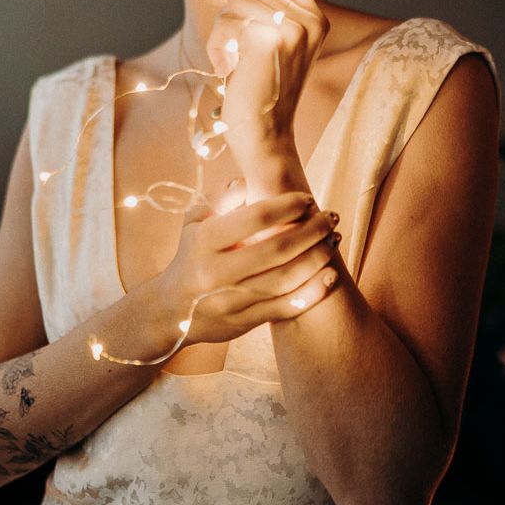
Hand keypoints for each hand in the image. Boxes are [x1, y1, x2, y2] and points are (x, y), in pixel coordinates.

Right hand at [157, 191, 340, 346]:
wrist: (170, 311)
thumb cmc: (190, 256)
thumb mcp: (195, 223)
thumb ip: (221, 201)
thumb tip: (247, 181)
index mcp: (204, 240)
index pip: (255, 217)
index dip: (288, 205)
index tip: (307, 198)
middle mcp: (216, 271)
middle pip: (276, 248)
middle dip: (311, 230)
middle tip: (330, 217)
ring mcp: (230, 300)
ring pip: (285, 279)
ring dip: (317, 258)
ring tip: (334, 240)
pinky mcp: (243, 323)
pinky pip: (285, 308)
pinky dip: (312, 292)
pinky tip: (331, 275)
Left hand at [205, 0, 329, 153]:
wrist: (265, 135)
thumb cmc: (263, 92)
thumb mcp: (276, 47)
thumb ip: (270, 13)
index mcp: (318, 20)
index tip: (233, 8)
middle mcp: (311, 22)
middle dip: (231, 10)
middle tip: (229, 44)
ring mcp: (291, 29)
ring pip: (237, 1)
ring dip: (222, 30)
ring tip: (227, 60)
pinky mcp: (267, 40)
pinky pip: (227, 21)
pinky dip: (217, 43)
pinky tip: (224, 68)